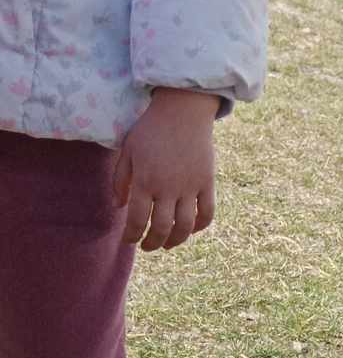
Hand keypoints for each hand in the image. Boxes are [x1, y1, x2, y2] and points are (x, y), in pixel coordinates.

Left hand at [112, 88, 218, 250]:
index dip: (132, 236)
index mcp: (145, 180)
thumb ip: (121, 180)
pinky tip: (190, 229)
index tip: (129, 240)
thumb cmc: (151, 129)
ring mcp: (190, 187)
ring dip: (175, 241)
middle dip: (152, 243)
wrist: (183, 111)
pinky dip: (199, 227)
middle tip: (147, 246)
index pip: (137, 220)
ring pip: (185, 227)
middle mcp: (168, 188)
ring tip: (168, 244)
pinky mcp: (206, 183)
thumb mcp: (129, 151)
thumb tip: (120, 206)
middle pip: (162, 229)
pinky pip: (206, 213)